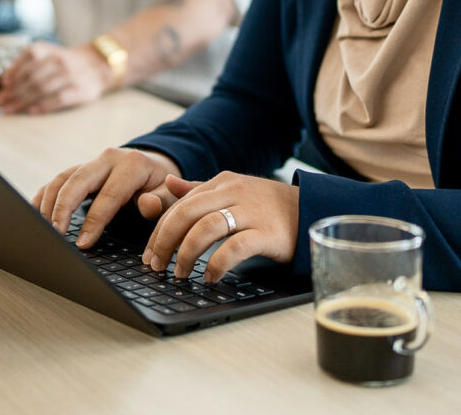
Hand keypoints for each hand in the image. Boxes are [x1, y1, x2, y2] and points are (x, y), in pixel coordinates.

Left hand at [0, 41, 109, 113]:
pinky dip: (42, 106)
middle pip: (32, 77)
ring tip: (9, 110)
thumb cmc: (65, 62)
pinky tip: (30, 112)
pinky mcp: (79, 91)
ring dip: (22, 101)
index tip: (1, 85)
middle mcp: (59, 61)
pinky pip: (58, 99)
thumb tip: (5, 80)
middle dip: (12, 91)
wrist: (98, 65)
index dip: (13, 71)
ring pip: (42, 89)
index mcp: (49, 50)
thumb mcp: (48, 53)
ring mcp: (70, 76)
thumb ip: (27, 63)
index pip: (28, 58)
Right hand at [32, 147, 183, 247]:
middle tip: (54, 233)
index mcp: (131, 164)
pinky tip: (35, 213)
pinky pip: (57, 180)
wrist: (154, 164)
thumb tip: (147, 205)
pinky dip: (44, 196)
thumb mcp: (170, 193)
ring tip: (42, 227)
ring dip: (49, 203)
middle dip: (62, 208)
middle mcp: (107, 158)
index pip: (108, 195)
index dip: (94, 221)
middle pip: (77, 181)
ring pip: (63, 179)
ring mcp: (91, 162)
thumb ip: (162, 201)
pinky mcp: (80, 169)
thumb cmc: (161, 185)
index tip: (82, 244)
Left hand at [143, 173, 298, 282]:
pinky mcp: (266, 233)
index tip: (149, 254)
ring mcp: (250, 211)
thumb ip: (199, 190)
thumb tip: (168, 183)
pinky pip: (234, 248)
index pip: (178, 205)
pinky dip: (217, 264)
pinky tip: (210, 276)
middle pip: (185, 213)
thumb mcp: (232, 191)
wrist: (311, 209)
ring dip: (186, 253)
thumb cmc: (266, 206)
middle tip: (156, 265)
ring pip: (205, 228)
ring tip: (180, 273)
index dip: (159, 230)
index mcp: (220, 183)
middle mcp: (232, 193)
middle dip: (164, 241)